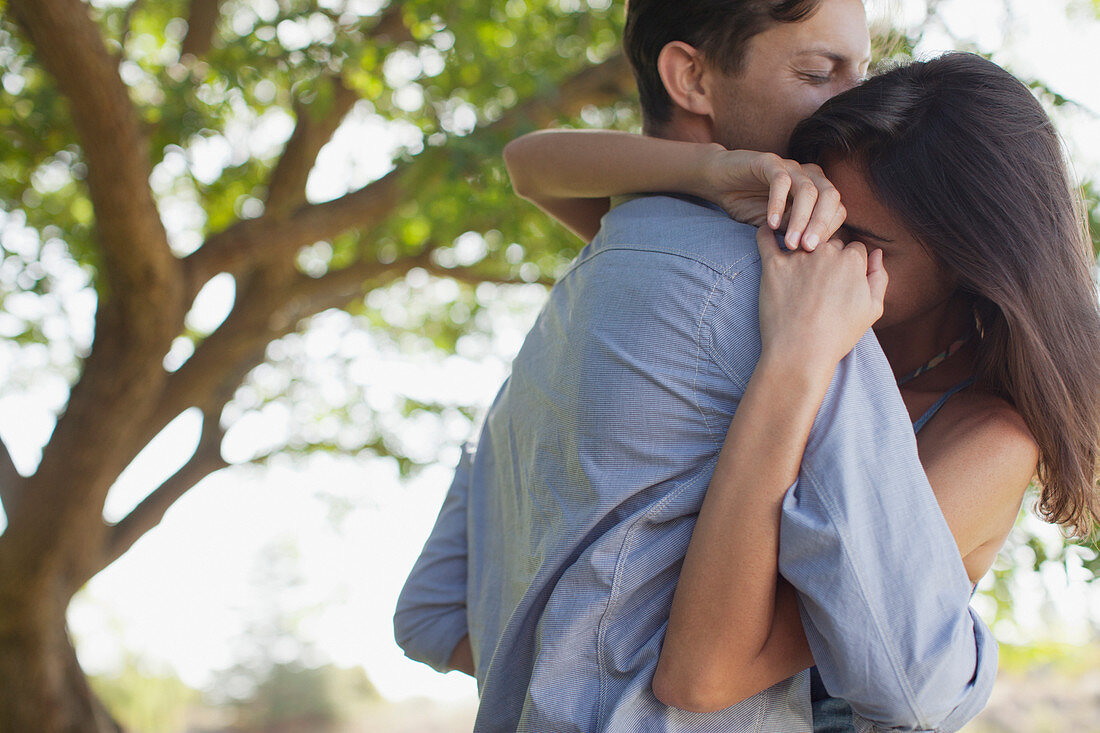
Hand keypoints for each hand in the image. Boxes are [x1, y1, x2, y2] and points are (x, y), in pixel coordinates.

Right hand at [697, 149, 845, 251]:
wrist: (720, 182)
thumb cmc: (751, 205)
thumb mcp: (779, 226)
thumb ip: (796, 233)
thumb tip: (814, 257)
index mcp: (818, 191)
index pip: (837, 210)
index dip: (829, 232)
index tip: (815, 254)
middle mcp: (809, 176)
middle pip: (830, 197)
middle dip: (821, 225)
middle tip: (808, 249)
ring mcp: (791, 167)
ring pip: (807, 191)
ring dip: (800, 219)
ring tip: (789, 243)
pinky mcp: (769, 161)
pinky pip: (780, 180)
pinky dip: (777, 203)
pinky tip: (771, 224)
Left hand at [755, 226, 887, 369]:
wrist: (801, 353)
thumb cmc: (838, 335)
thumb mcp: (873, 309)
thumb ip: (878, 277)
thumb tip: (876, 253)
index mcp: (853, 261)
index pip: (854, 248)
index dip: (850, 263)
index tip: (841, 281)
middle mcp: (826, 253)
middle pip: (830, 242)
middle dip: (827, 256)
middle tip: (820, 280)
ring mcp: (798, 257)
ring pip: (803, 238)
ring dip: (803, 244)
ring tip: (798, 260)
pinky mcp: (772, 265)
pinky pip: (765, 238)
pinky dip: (766, 231)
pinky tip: (769, 229)